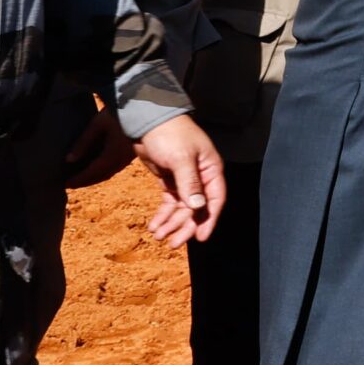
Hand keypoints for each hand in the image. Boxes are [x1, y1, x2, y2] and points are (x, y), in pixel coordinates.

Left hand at [62, 105, 136, 188]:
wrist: (146, 109)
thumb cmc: (120, 114)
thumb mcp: (98, 124)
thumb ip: (84, 142)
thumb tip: (69, 160)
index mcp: (112, 155)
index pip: (92, 172)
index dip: (79, 179)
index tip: (66, 184)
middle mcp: (121, 161)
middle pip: (100, 176)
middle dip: (85, 182)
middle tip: (71, 184)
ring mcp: (128, 159)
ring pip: (109, 174)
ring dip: (94, 178)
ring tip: (82, 179)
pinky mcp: (131, 155)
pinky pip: (115, 169)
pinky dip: (103, 172)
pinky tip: (98, 169)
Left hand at [133, 113, 226, 246]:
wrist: (148, 121)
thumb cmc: (170, 134)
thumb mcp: (181, 158)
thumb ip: (190, 183)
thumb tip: (198, 207)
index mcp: (210, 169)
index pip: (215, 199)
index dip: (209, 219)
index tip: (200, 238)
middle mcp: (201, 177)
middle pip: (197, 208)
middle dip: (185, 226)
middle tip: (173, 244)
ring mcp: (185, 180)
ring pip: (182, 208)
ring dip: (171, 223)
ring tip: (158, 236)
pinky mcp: (170, 180)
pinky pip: (170, 203)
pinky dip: (163, 215)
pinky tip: (154, 226)